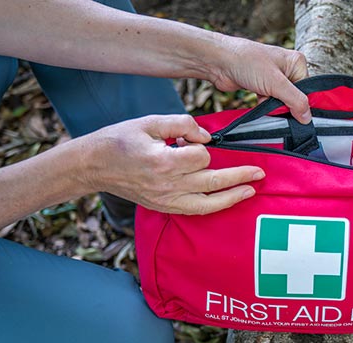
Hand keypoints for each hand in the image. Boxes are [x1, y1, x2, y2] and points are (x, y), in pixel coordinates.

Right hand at [80, 115, 263, 214]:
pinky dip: (215, 206)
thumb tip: (205, 137)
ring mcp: (166, 200)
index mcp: (163, 161)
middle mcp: (167, 185)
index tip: (191, 139)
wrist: (93, 165)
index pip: (201, 155)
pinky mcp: (164, 207)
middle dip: (240, 176)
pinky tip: (229, 200)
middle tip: (260, 172)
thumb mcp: (150, 122)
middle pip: (213, 180)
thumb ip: (182, 124)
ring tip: (251, 190)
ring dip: (233, 196)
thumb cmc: (120, 140)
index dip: (201, 144)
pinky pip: (196, 211)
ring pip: (209, 202)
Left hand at [210, 36, 311, 122]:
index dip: (301, 103)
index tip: (296, 115)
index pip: (308, 90)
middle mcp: (287, 69)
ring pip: (282, 102)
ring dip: (273, 107)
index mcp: (296, 62)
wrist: (220, 63)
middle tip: (275, 106)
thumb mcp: (276, 83)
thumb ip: (295, 101)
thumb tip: (307, 118)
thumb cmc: (247, 62)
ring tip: (263, 100)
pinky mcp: (263, 86)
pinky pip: (271, 103)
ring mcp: (275, 78)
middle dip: (284, 105)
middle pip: (295, 97)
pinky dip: (265, 106)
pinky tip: (258, 102)